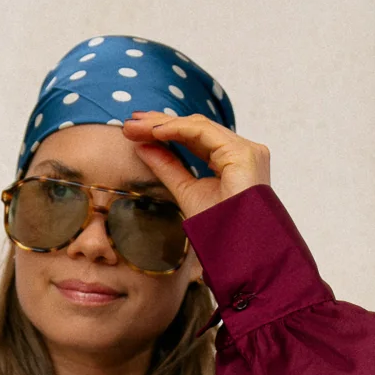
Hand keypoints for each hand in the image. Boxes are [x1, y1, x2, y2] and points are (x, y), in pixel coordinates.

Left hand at [121, 112, 269, 218]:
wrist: (238, 250)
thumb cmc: (220, 229)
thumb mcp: (186, 192)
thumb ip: (167, 168)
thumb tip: (142, 148)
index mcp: (231, 159)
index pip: (194, 137)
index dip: (164, 132)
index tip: (135, 132)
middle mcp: (241, 150)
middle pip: (194, 128)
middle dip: (160, 124)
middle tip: (129, 123)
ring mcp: (245, 149)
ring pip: (197, 126)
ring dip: (163, 125)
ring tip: (135, 127)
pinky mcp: (242, 153)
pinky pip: (203, 132)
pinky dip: (177, 130)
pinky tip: (155, 132)